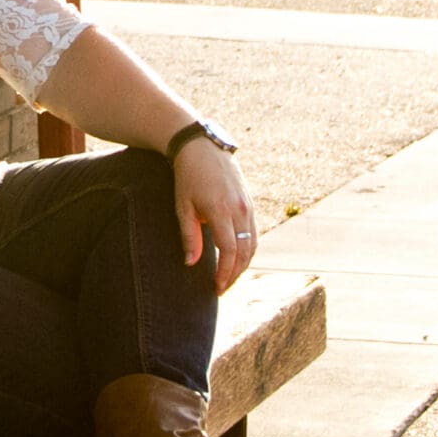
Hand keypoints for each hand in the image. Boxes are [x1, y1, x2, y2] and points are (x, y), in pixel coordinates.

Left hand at [173, 139, 256, 293]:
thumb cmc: (188, 178)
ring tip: (229, 278)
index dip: (225, 273)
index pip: (229, 251)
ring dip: (243, 265)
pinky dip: (248, 250)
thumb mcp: (183, 207)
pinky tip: (237, 259)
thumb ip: (189, 236)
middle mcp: (240, 210)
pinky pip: (254, 234)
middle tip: (222, 288)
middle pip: (244, 252)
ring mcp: (248, 207)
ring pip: (253, 245)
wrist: (203, 148)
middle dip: (235, 274)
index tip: (217, 287)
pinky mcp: (250, 204)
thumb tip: (190, 263)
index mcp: (222, 211)